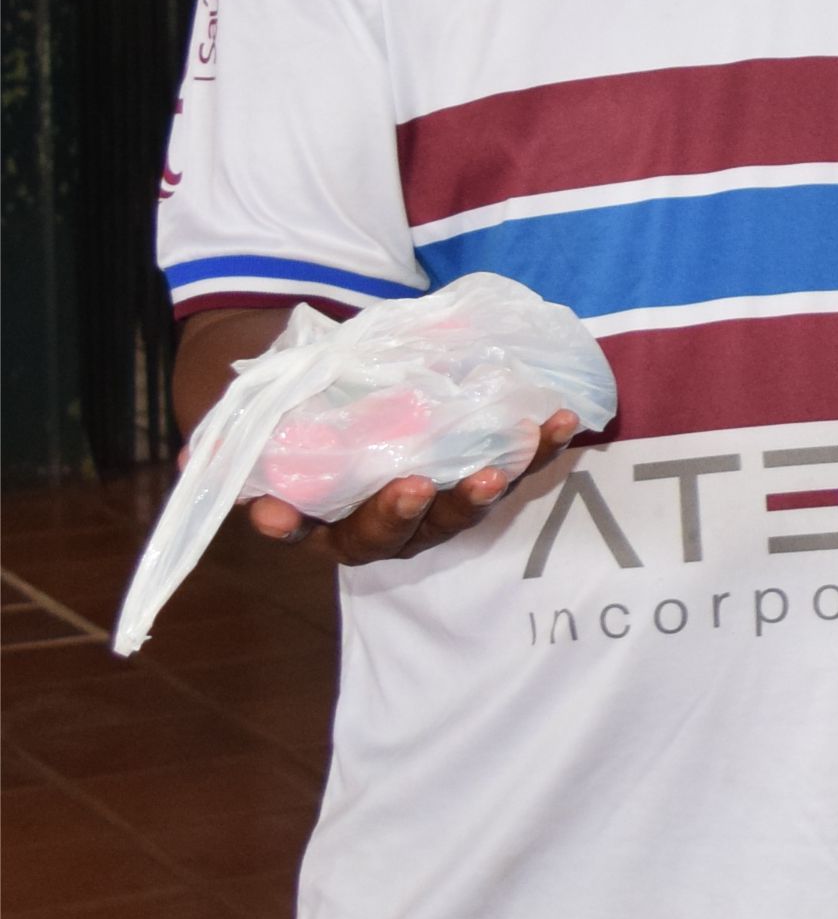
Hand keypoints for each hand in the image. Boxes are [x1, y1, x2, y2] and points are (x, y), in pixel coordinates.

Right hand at [245, 411, 582, 564]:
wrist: (363, 385)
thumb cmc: (308, 410)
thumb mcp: (267, 419)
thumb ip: (237, 437)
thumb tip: (194, 455)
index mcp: (324, 519)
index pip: (302, 530)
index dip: (290, 525)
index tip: (276, 514)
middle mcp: (385, 524)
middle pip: (393, 533)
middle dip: (403, 514)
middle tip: (414, 487)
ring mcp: (438, 503)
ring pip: (462, 510)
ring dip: (485, 490)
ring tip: (500, 467)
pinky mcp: (485, 472)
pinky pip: (516, 469)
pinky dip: (540, 450)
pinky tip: (561, 420)